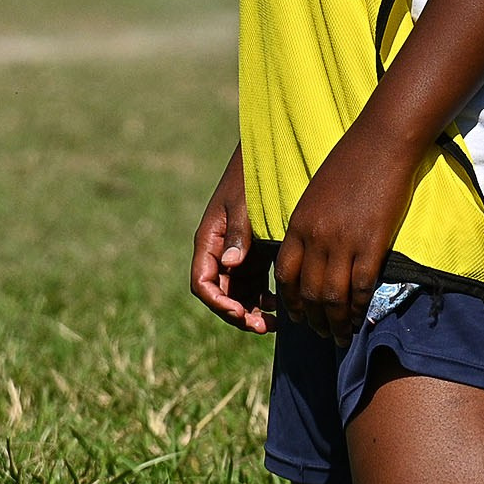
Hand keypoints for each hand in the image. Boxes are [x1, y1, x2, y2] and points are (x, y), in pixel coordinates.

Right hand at [191, 146, 270, 333]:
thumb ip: (238, 234)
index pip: (203, 283)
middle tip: (262, 327)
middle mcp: (219, 252)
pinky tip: (280, 305)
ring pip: (237, 294)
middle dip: (237, 314)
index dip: (218, 303)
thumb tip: (229, 264)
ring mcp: (236, 254)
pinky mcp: (253, 254)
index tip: (239, 312)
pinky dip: (263, 299)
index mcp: (209, 241)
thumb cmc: (252, 177)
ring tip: (274, 323)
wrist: (267, 156)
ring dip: (251, 311)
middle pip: (220, 295)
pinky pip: (253, 285)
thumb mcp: (243, 205)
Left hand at [273, 125, 422, 343]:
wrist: (381, 141)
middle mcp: (316, 237)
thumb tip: (309, 251)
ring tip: (341, 336)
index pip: (286, 275)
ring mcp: (343, 242)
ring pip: (334, 296)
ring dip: (336, 322)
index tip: (299, 317)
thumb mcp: (316, 192)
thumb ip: (309, 223)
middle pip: (308, 292)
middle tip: (322, 334)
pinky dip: (360, 308)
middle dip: (314, 320)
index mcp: (298, 223)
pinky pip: (362, 286)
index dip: (291, 302)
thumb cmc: (350, 161)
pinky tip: (361, 319)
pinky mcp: (371, 243)